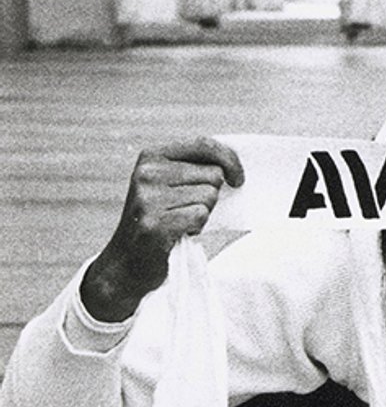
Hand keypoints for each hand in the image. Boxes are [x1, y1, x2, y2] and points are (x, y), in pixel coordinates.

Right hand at [81, 137, 243, 321]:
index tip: (238, 179)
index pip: (204, 145)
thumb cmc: (158, 220)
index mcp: (152, 157)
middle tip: (188, 210)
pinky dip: (196, 228)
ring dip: (202, 214)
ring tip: (180, 221)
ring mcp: (149, 198)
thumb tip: (232, 167)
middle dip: (210, 197)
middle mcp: (148, 173)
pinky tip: (179, 232)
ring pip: (208, 197)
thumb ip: (194, 170)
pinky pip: (199, 216)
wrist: (126, 261)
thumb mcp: (167, 185)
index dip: (230, 160)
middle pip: (212, 175)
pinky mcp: (155, 223)